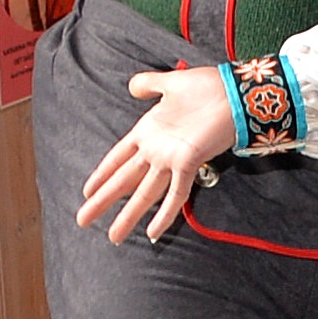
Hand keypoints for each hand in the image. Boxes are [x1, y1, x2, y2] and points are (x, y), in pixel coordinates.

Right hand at [76, 69, 236, 243]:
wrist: (235, 90)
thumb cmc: (208, 86)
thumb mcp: (171, 82)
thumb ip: (150, 84)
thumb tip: (133, 86)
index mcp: (150, 131)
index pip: (119, 157)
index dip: (103, 173)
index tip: (87, 190)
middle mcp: (157, 149)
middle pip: (124, 180)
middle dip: (103, 201)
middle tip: (82, 220)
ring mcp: (171, 159)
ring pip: (144, 193)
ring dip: (128, 215)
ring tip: (113, 236)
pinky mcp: (189, 163)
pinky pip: (175, 193)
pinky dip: (165, 213)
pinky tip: (152, 232)